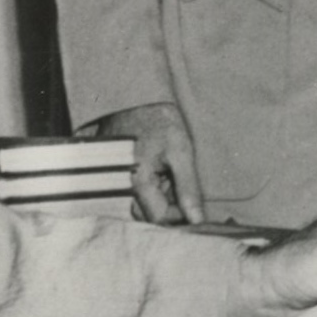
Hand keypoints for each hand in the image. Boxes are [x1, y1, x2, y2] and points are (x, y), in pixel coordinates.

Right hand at [91, 101, 201, 225]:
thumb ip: (188, 188)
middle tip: (182, 182)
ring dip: (162, 195)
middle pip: (150, 213)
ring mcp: (120, 178)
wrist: (137, 96)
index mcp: (139, 182)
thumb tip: (196, 219)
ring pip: (144, 202)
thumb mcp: (181, 152)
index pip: (160, 218)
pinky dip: (154, 185)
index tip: (194, 204)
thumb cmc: (160, 120)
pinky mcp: (119, 171)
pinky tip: (161, 168)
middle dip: (171, 205)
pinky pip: (138, 190)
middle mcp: (124, 184)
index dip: (181, 216)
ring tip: (171, 172)